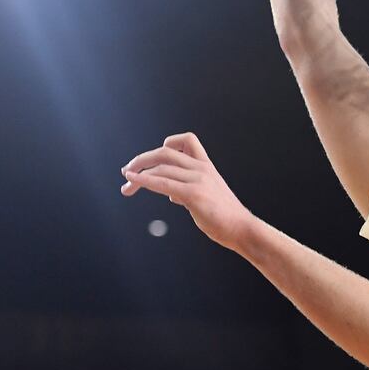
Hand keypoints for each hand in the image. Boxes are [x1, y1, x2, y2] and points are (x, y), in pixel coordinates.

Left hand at [121, 132, 255, 250]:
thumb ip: (188, 190)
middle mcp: (202, 168)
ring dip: (137, 174)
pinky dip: (143, 180)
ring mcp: (198, 180)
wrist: (242, 229)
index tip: (154, 161)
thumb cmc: (225, 217)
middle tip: (128, 170)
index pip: (187, 140)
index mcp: (207, 166)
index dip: (166, 145)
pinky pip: (163, 183)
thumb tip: (172, 194)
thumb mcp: (207, 196)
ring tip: (126, 185)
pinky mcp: (194, 194)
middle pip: (165, 152)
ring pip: (161, 167)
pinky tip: (132, 181)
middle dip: (142, 159)